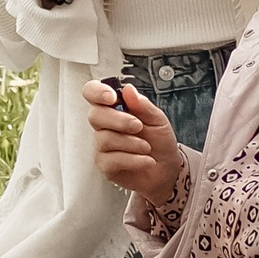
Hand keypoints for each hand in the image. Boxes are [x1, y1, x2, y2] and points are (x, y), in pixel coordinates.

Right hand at [85, 78, 182, 202]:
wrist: (166, 168)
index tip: (112, 97)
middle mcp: (104, 125)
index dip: (97, 92)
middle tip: (138, 126)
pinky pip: (111, 160)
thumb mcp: (157, 119)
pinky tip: (145, 160)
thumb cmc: (159, 141)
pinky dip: (133, 160)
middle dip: (119, 120)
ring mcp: (102, 145)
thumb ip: (142, 104)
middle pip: (95, 116)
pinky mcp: (104, 164)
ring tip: (146, 147)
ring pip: (105, 139)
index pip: (92, 92)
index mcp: (114, 107)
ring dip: (131, 143)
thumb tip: (128, 89)